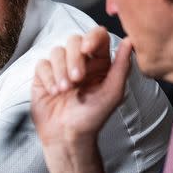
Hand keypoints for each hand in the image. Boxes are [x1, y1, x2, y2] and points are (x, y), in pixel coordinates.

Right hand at [31, 27, 132, 172]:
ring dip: (60, 71)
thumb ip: (122, 67)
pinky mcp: (44, 76)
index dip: (91, 37)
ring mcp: (60, 67)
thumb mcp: (112, 93)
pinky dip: (48, 77)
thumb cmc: (92, 118)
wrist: (68, 136)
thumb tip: (129, 41)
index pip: (96, 36)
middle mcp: (80, 61)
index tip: (87, 49)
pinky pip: (42, 64)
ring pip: (57, 52)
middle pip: (73, 40)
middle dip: (74, 60)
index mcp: (99, 62)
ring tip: (64, 91)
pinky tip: (54, 92)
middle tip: (76, 81)